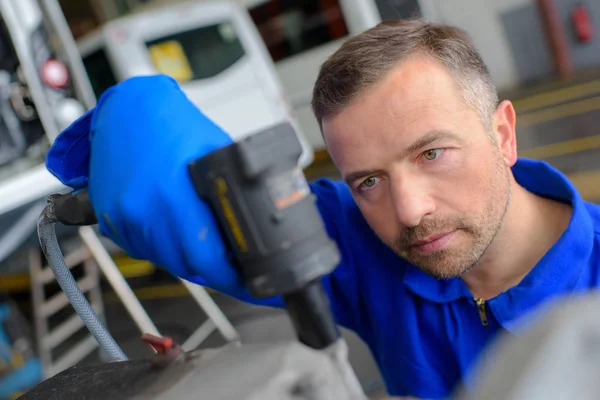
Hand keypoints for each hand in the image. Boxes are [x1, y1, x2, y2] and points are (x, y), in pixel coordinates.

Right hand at [46, 74, 252, 296]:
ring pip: (162, 258)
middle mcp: (145, 211)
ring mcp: (124, 216)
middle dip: (212, 268)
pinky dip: (159, 246)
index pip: (206, 257)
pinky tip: (174, 232)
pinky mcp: (110, 216)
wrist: (129, 109)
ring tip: (205, 246)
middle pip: (186, 264)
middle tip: (232, 265)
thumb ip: (230, 193)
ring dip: (185, 259)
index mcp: (176, 197)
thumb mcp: (217, 155)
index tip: (246, 281)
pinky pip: (139, 247)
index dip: (230, 276)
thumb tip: (251, 228)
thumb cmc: (176, 126)